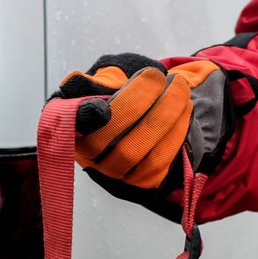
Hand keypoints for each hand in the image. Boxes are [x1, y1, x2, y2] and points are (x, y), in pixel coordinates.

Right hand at [54, 53, 234, 214]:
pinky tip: (185, 107)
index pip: (73, 124)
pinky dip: (176, 131)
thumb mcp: (106, 80)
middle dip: (138, 103)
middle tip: (157, 75)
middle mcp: (88, 155)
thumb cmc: (120, 93)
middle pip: (110, 137)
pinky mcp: (140, 182)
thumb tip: (78, 83)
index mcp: (72, 126)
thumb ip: (96, 81)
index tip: (103, 108)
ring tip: (179, 85)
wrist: (148, 115)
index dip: (85, 119)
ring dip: (164, 115)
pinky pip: (158, 162)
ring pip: (137, 151)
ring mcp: (114, 173)